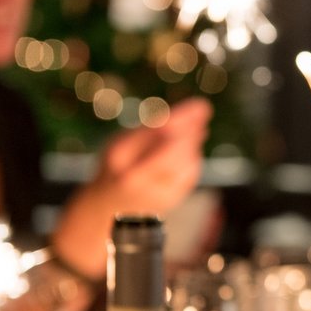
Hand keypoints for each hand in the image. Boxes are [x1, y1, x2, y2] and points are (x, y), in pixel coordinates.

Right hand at [89, 96, 211, 212]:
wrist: (108, 205)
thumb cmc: (120, 164)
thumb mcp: (124, 142)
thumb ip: (152, 129)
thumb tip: (195, 113)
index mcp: (119, 153)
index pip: (157, 130)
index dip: (183, 116)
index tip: (201, 104)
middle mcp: (134, 175)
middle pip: (175, 147)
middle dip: (192, 128)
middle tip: (202, 113)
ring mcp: (152, 191)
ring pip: (186, 160)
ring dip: (194, 141)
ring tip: (196, 130)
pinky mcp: (168, 201)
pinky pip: (190, 174)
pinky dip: (193, 158)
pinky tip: (189, 152)